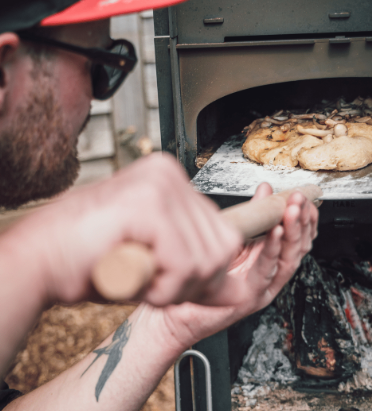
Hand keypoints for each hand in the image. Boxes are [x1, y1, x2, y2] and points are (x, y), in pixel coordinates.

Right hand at [3, 153, 241, 306]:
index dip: (207, 269)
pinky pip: (183, 264)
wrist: (39, 261)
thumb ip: (196, 265)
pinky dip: (162, 289)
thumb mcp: (158, 259)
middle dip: (194, 282)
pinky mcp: (147, 204)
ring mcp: (159, 184)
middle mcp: (169, 174)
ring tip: (139, 279)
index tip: (181, 283)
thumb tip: (236, 292)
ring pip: (206, 259)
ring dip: (175, 288)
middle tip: (156, 285)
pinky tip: (134, 279)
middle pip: (222, 244)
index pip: (223, 230)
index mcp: (171, 179)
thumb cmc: (93, 259)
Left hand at [155, 182, 318, 349]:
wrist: (179, 309)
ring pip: (289, 258)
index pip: (295, 236)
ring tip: (292, 210)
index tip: (302, 198)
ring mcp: (263, 286)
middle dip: (302, 220)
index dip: (304, 216)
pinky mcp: (251, 295)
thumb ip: (253, 214)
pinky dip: (273, 249)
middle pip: (297, 246)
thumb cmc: (203, 272)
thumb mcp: (234, 235)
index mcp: (268, 258)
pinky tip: (275, 231)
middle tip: (300, 200)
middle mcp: (270, 273)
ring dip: (293, 232)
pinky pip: (267, 270)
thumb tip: (266, 189)